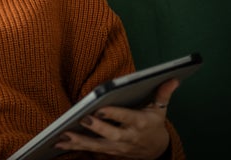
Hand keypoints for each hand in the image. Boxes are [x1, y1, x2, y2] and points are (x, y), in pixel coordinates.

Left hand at [55, 78, 179, 158]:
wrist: (156, 151)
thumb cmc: (153, 124)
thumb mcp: (159, 109)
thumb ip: (163, 94)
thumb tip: (172, 78)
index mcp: (140, 123)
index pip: (126, 118)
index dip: (114, 114)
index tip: (101, 108)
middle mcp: (128, 137)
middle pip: (111, 134)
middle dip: (97, 128)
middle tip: (83, 119)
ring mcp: (118, 148)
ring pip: (97, 146)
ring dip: (79, 142)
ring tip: (62, 135)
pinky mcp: (108, 153)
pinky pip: (89, 151)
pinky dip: (74, 148)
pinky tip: (58, 143)